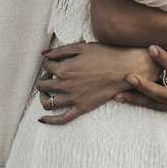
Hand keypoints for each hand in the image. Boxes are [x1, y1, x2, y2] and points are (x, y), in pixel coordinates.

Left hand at [35, 42, 153, 125]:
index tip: (55, 62)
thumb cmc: (104, 55)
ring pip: (48, 103)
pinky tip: (42, 119)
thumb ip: (60, 51)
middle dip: (44, 78)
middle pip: (43, 85)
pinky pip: (61, 119)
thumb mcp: (81, 47)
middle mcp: (65, 85)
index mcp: (64, 69)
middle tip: (51, 75)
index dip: (49, 63)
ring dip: (43, 97)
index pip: (46, 67)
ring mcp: (73, 99)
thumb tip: (44, 54)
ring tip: (48, 92)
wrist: (124, 69)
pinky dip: (50, 121)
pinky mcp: (82, 108)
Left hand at [114, 35, 166, 114]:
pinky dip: (140, 103)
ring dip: (136, 100)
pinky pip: (154, 107)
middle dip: (145, 86)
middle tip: (129, 76)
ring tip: (117, 95)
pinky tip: (123, 98)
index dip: (165, 60)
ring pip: (155, 104)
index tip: (151, 47)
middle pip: (163, 94)